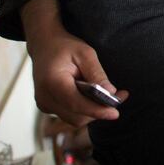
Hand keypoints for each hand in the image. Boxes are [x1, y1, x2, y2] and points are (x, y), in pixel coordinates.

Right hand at [22, 0, 127, 125]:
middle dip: (99, 111)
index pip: (76, 104)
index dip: (97, 111)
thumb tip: (111, 92)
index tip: (115, 113)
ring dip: (93, 111)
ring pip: (74, 118)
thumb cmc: (64, 47)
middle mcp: (45, 98)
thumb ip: (97, 73)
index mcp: (52, 82)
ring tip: (109, 96)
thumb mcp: (85, 53)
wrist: (44, 45)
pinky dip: (85, 109)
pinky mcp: (47, 106)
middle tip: (119, 97)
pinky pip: (70, 114)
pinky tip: (94, 96)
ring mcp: (44, 104)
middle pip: (77, 116)